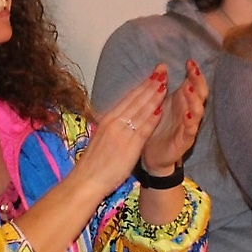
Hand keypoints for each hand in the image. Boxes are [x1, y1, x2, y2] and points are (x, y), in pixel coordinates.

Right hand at [77, 67, 167, 197]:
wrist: (86, 180)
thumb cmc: (93, 162)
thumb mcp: (101, 137)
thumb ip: (113, 127)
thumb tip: (122, 118)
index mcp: (107, 119)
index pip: (128, 98)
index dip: (142, 85)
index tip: (152, 75)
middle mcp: (114, 122)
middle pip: (136, 100)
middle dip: (151, 84)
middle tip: (163, 71)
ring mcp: (121, 134)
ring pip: (141, 111)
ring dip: (154, 96)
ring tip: (165, 84)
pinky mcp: (128, 147)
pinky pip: (143, 129)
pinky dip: (152, 118)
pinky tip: (161, 109)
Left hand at [140, 59, 206, 173]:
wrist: (152, 154)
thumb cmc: (158, 125)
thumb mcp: (159, 103)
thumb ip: (162, 86)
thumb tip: (161, 66)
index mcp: (183, 101)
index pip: (193, 84)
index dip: (194, 73)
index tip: (189, 61)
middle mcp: (189, 112)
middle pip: (200, 95)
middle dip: (198, 82)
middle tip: (193, 71)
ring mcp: (189, 127)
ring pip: (198, 112)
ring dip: (194, 100)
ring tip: (190, 89)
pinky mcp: (184, 141)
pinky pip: (190, 131)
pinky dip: (190, 122)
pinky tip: (187, 115)